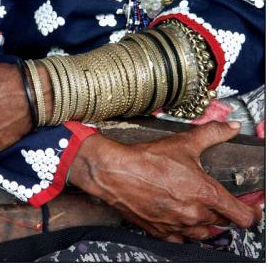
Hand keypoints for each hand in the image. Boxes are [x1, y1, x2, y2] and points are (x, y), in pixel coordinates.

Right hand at [69, 121, 261, 241]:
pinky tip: (178, 220)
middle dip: (221, 212)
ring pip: (202, 233)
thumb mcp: (183, 142)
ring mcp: (176, 225)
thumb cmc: (147, 159)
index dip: (251, 213)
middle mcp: (193, 214)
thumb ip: (212, 134)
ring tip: (197, 210)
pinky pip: (180, 240)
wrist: (115, 172)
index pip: (242, 215)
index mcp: (205, 193)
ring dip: (204, 223)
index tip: (250, 209)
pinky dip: (183, 232)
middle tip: (213, 199)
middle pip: (221, 222)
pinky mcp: (159, 231)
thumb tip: (232, 127)